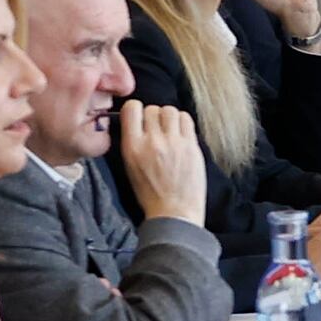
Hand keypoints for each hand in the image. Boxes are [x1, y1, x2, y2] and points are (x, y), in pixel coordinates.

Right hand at [114, 101, 203, 225]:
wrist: (174, 212)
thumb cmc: (151, 194)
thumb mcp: (129, 167)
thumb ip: (132, 142)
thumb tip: (137, 122)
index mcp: (132, 147)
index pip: (131, 109)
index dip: (136, 109)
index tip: (140, 116)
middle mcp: (152, 142)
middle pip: (152, 109)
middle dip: (154, 116)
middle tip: (157, 128)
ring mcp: (173, 143)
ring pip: (170, 110)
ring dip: (169, 117)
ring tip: (170, 130)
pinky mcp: (191, 146)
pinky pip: (187, 119)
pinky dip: (183, 122)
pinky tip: (181, 133)